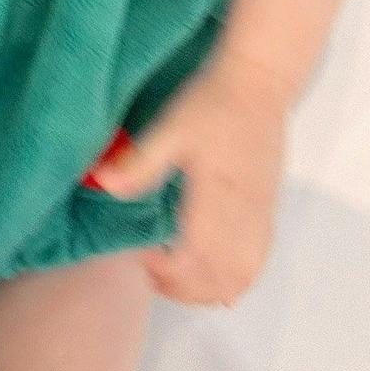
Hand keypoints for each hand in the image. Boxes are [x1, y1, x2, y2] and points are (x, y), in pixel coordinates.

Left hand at [89, 55, 288, 307]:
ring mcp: (260, 214)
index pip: (193, 261)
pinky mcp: (269, 207)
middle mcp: (243, 214)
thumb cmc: (214, 100)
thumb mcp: (170, 126)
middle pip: (219, 281)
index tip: (143, 255)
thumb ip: (140, 162)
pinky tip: (213, 267)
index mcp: (216, 197)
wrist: (261, 80)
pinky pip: (258, 260)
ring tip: (181, 272)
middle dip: (184, 289)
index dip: (165, 272)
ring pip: (242, 276)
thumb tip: (100, 182)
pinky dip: (235, 276)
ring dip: (210, 288)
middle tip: (155, 269)